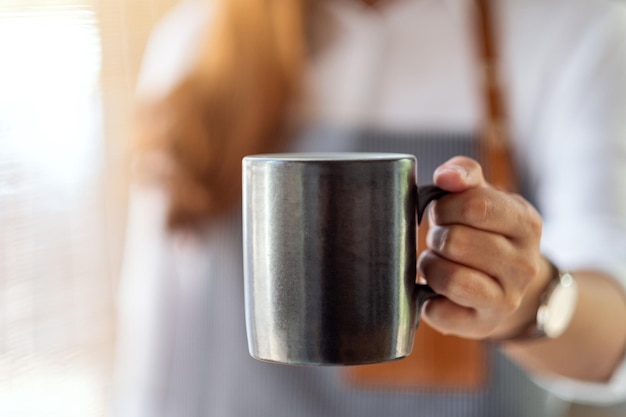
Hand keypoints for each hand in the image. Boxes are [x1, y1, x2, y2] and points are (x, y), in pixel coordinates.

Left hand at [418, 156, 552, 338]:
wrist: (506, 284)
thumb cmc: (484, 232)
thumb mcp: (482, 196)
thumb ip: (464, 175)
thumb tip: (446, 176)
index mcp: (525, 223)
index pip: (475, 206)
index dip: (445, 207)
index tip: (440, 211)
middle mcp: (524, 264)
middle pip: (456, 242)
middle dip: (436, 236)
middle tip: (440, 239)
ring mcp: (507, 298)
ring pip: (449, 277)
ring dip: (429, 266)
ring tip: (436, 262)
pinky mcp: (482, 324)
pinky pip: (439, 312)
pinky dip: (427, 299)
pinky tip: (435, 291)